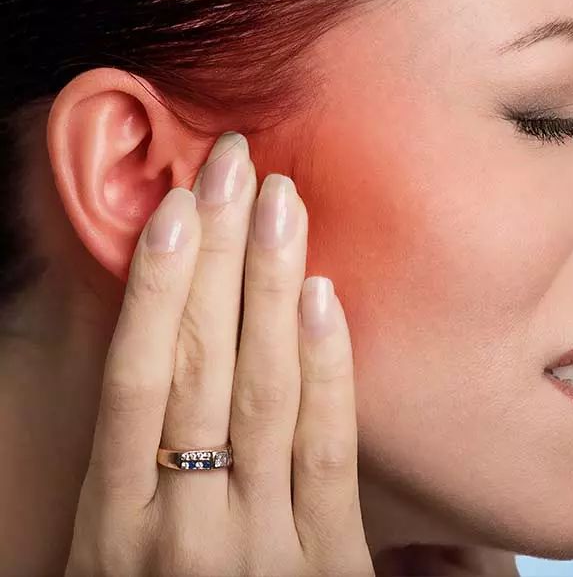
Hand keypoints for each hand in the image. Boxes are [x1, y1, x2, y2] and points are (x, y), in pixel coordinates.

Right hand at [64, 133, 374, 576]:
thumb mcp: (114, 556)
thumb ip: (136, 471)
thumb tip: (156, 353)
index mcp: (113, 529)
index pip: (137, 379)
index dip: (155, 287)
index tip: (176, 208)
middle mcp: (183, 531)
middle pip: (202, 363)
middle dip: (217, 253)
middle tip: (233, 164)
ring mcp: (263, 548)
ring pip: (265, 389)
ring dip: (270, 283)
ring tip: (280, 200)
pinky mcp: (331, 564)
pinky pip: (328, 449)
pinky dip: (326, 366)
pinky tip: (321, 293)